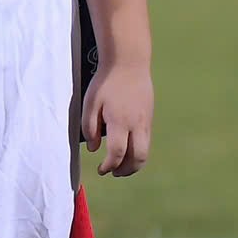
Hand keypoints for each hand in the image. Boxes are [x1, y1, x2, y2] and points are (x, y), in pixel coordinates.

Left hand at [81, 60, 151, 175]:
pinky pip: (147, 142)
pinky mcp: (149, 119)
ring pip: (145, 152)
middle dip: (126, 170)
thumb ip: (89, 126)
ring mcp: (146, 123)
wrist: (129, 64)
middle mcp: (137, 125)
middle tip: (113, 173)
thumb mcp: (90, 102)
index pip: (117, 152)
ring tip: (121, 168)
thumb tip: (93, 149)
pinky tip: (128, 151)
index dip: (109, 165)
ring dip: (134, 164)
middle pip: (137, 158)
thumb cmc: (105, 82)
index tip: (101, 170)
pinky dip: (139, 153)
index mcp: (120, 121)